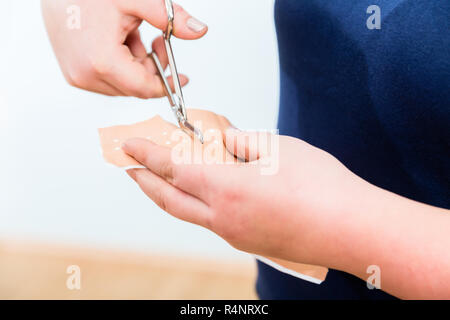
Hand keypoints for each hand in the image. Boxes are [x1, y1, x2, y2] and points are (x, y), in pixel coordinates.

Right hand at [41, 0, 206, 97]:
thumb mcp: (135, 0)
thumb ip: (170, 18)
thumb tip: (199, 30)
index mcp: (101, 62)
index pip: (145, 89)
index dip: (167, 84)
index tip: (181, 77)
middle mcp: (86, 75)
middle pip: (135, 87)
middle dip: (153, 67)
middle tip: (159, 40)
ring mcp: (77, 76)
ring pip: (123, 84)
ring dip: (137, 63)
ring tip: (132, 33)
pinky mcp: (73, 72)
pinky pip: (107, 78)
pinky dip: (121, 63)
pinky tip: (120, 38)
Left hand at [121, 129, 362, 265]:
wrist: (351, 229)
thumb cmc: (321, 187)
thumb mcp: (278, 149)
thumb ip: (242, 142)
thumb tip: (225, 141)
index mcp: (226, 188)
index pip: (173, 169)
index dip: (147, 155)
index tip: (130, 145)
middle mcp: (223, 217)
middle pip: (170, 199)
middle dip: (145, 181)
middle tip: (130, 167)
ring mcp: (234, 234)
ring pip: (189, 213)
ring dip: (170, 194)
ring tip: (162, 179)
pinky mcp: (249, 243)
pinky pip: (212, 221)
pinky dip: (198, 204)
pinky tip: (206, 193)